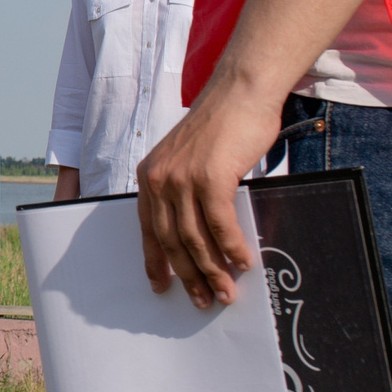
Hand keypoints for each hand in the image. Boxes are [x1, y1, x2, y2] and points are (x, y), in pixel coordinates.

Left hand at [134, 77, 282, 306]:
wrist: (240, 91)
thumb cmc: (222, 126)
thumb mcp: (190, 158)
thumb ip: (186, 190)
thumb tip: (200, 232)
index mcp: (149, 176)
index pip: (148, 228)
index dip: (155, 261)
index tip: (162, 286)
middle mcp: (159, 179)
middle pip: (171, 240)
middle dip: (189, 275)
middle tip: (204, 300)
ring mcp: (183, 178)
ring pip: (195, 238)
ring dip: (213, 270)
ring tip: (227, 292)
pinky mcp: (210, 177)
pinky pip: (220, 224)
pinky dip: (232, 248)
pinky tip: (243, 263)